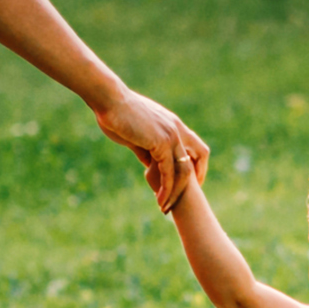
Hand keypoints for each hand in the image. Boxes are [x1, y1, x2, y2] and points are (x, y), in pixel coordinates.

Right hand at [93, 87, 209, 213]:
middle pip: (199, 157)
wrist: (109, 100)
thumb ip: (146, 150)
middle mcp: (177, 129)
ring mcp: (171, 135)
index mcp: (173, 124)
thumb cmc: (116, 114)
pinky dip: (166, 188)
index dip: (196, 165)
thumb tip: (149, 165)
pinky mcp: (161, 143)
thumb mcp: (136, 135)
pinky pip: (169, 172)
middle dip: (194, 181)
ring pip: (184, 170)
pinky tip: (159, 199)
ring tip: (165, 207)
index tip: (189, 182)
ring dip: (176, 191)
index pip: (196, 147)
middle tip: (183, 199)